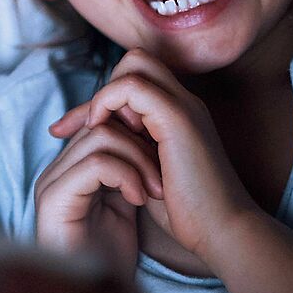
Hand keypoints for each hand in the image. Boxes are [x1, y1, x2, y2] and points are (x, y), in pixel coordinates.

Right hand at [32, 112, 161, 275]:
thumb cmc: (113, 257)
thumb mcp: (124, 201)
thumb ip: (126, 168)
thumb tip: (148, 134)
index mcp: (69, 168)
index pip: (100, 120)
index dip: (135, 129)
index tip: (162, 155)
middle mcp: (55, 170)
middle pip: (102, 122)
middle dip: (141, 142)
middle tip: (163, 177)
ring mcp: (50, 183)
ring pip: (101, 136)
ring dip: (140, 159)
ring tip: (154, 191)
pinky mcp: (53, 200)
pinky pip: (96, 164)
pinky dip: (127, 175)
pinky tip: (140, 199)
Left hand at [49, 49, 257, 260]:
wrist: (223, 231)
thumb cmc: (188, 212)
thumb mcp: (148, 172)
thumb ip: (131, 150)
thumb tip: (97, 142)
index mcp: (180, 113)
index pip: (136, 79)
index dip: (102, 98)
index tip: (69, 128)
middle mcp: (185, 101)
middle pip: (136, 60)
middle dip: (103, 88)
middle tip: (81, 125)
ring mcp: (184, 106)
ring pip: (135, 63)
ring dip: (107, 93)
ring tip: (95, 129)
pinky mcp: (177, 118)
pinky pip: (131, 86)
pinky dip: (107, 101)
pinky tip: (99, 130)